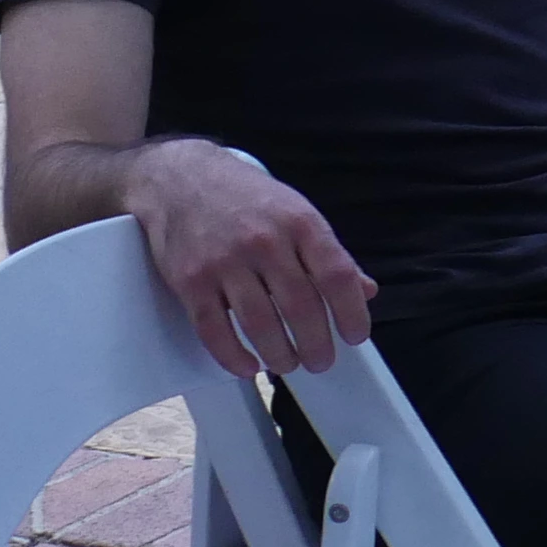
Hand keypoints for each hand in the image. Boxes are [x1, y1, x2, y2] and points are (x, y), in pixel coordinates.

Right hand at [133, 141, 375, 380]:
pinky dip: (233, 355)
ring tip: (289, 364)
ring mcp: (224, 262)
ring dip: (279, 354)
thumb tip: (365, 291)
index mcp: (301, 224)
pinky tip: (248, 366)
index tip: (356, 337)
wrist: (181, 180)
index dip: (351, 313)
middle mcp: (264, 242)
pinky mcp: (189, 280)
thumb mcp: (298, 213)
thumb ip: (330, 255)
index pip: (336, 276)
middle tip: (322, 362)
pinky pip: (213, 329)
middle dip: (316, 343)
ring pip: (259, 323)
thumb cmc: (247, 199)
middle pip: (300, 306)